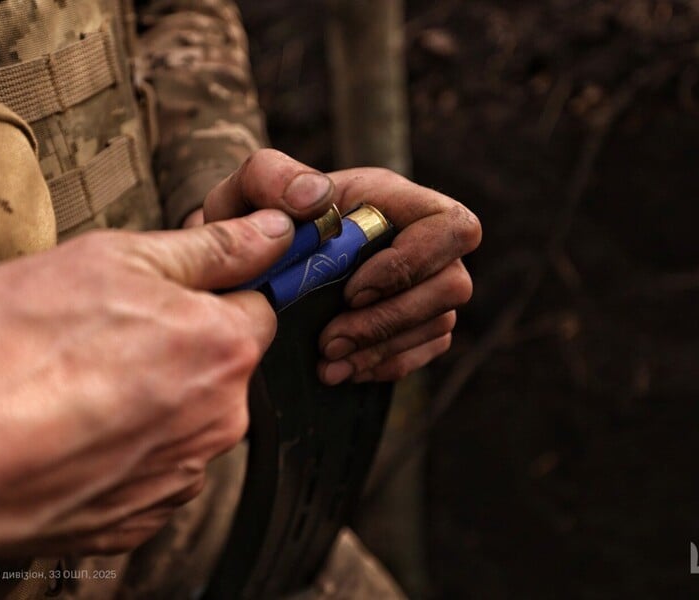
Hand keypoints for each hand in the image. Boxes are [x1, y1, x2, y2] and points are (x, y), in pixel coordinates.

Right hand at [0, 210, 293, 565]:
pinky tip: (74, 428)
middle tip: (108, 336)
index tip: (180, 295)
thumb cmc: (9, 349)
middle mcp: (217, 420)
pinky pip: (151, 468)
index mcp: (222, 349)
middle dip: (181, 348)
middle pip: (221, 369)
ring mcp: (178, 476)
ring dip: (151, 399)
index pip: (257, 310)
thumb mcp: (115, 260)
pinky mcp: (139, 518)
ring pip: (186, 419)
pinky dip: (123, 447)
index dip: (216, 296)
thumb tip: (269, 233)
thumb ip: (210, 249)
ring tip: (80, 383)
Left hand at [198, 150, 481, 384]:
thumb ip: (270, 178)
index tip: (352, 292)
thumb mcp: (246, 193)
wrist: (246, 267)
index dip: (411, 263)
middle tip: (330, 341)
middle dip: (391, 320)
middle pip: (453, 285)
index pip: (448, 224)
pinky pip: (426, 350)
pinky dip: (385, 365)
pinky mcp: (416, 321)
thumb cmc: (251, 222)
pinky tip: (342, 369)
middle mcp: (419, 240)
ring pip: (439, 323)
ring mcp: (423, 284)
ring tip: (327, 361)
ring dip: (382, 348)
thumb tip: (315, 197)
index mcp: (390, 199)